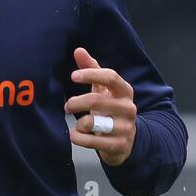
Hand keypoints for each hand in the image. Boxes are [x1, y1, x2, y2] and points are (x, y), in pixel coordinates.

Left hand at [63, 47, 136, 166]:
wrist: (127, 140)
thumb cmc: (111, 109)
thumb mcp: (103, 89)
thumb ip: (92, 69)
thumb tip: (78, 50)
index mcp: (125, 91)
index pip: (110, 77)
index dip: (90, 74)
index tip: (73, 76)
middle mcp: (128, 108)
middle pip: (97, 100)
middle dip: (76, 102)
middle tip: (67, 106)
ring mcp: (125, 128)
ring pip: (92, 122)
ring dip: (79, 123)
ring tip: (78, 124)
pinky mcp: (120, 145)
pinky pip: (92, 141)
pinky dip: (79, 138)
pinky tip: (76, 136)